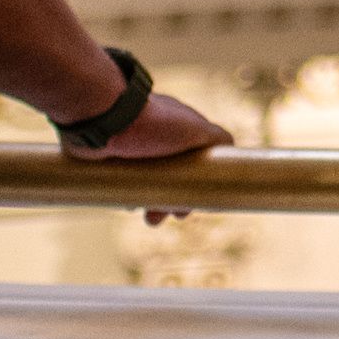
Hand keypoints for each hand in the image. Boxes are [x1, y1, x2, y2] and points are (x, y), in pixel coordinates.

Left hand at [62, 91, 231, 224]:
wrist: (106, 119)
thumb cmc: (153, 123)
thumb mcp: (196, 129)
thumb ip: (218, 139)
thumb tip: (232, 151)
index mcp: (178, 132)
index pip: (195, 163)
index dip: (198, 185)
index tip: (197, 204)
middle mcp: (158, 140)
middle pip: (172, 177)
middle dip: (175, 200)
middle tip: (175, 216)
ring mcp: (134, 149)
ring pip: (148, 182)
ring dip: (152, 202)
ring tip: (151, 219)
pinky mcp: (112, 157)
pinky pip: (125, 181)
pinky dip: (130, 194)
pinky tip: (129, 204)